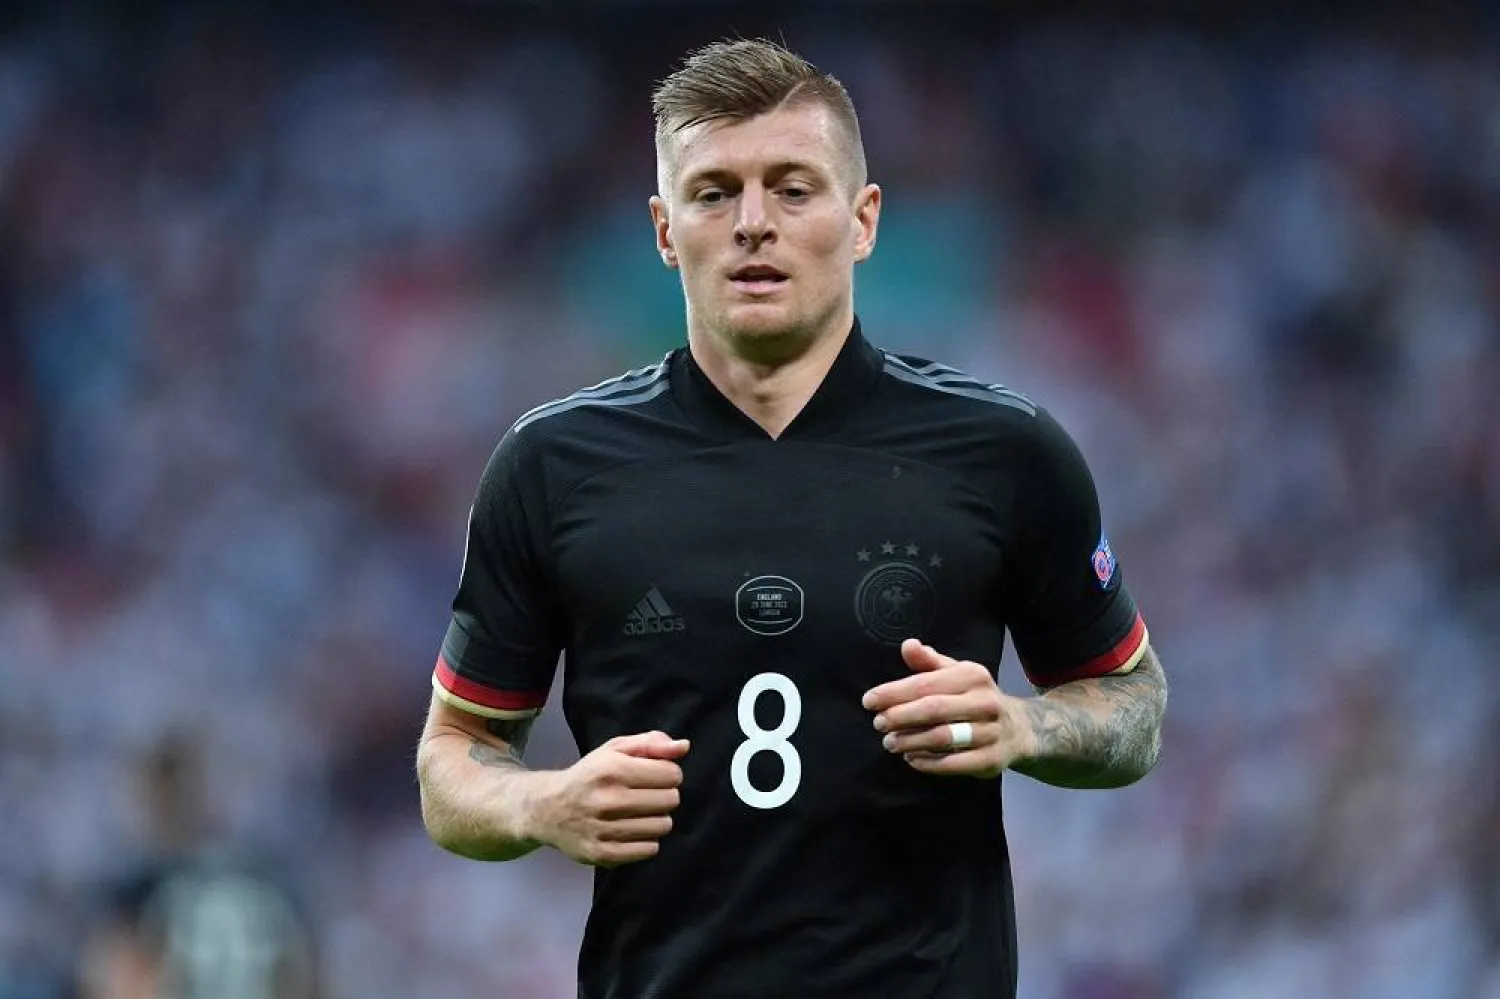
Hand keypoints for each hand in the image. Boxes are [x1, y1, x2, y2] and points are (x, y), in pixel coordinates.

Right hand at [531, 731, 687, 866]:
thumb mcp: (615, 750)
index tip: (653, 775)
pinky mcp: (603, 854)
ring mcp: (604, 829)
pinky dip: (646, 840)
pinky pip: (650, 850)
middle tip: (644, 795)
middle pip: (671, 800)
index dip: (668, 773)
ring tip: (637, 813)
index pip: (671, 774)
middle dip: (663, 795)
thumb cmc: (590, 776)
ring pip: (663, 826)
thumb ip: (651, 744)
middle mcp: (607, 799)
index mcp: (612, 769)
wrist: (548, 809)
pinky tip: (631, 830)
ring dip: (656, 818)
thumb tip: (683, 747)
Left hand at [862, 639, 1031, 778]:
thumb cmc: (975, 697)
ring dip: (910, 741)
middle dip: (900, 717)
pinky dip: (928, 763)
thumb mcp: (956, 673)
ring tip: (890, 743)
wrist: (1019, 729)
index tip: (869, 701)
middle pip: (933, 710)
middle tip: (878, 724)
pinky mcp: (991, 760)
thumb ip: (929, 662)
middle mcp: (985, 702)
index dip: (894, 693)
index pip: (926, 684)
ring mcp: (991, 732)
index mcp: (973, 676)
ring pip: (943, 738)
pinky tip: (911, 759)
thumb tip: (908, 645)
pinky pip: (954, 764)